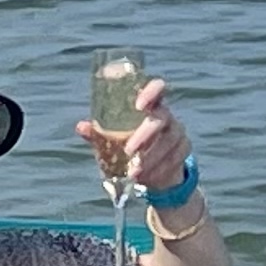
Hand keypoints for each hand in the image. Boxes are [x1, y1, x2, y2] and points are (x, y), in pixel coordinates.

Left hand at [72, 76, 192, 196]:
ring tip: (134, 172)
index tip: (138, 105)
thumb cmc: (127, 149)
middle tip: (129, 151)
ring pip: (169, 142)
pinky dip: (159, 169)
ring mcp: (178, 132)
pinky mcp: (184, 150)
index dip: (151, 91)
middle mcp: (166, 115)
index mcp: (149, 105)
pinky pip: (174, 159)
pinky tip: (147, 177)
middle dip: (145, 135)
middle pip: (160, 119)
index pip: (157, 88)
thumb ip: (97, 134)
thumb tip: (81, 126)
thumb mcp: (110, 143)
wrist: (151, 173)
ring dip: (151, 158)